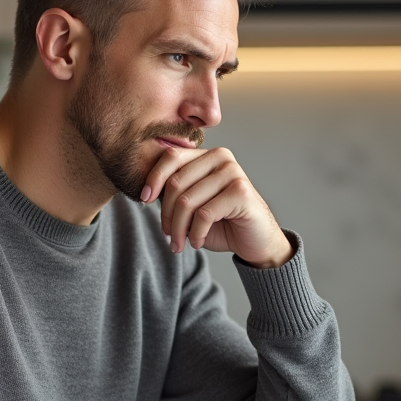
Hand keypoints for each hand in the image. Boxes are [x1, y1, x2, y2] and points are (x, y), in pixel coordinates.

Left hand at [142, 146, 293, 267]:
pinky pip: (204, 214)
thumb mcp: (193, 206)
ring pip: (187, 201)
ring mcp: (233, 173)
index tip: (144, 200)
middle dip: (166, 214)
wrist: (256, 242)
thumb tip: (147, 193)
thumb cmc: (223, 224)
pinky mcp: (241, 192)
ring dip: (178, 229)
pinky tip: (197, 242)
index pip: (171, 157)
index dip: (153, 178)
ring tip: (179, 244)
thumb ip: (175, 194)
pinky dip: (195, 233)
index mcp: (207, 156)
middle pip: (176, 182)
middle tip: (169, 236)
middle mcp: (221, 158)